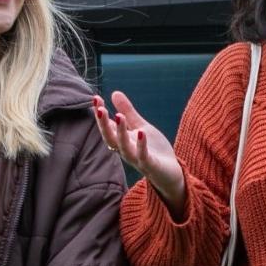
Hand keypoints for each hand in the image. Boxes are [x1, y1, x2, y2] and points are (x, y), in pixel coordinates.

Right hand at [92, 92, 186, 216]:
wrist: (169, 173)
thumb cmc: (153, 149)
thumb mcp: (140, 127)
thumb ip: (128, 112)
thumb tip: (114, 93)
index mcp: (122, 140)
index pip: (107, 127)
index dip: (100, 114)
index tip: (95, 98)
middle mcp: (126, 150)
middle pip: (110, 138)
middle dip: (104, 124)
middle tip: (100, 108)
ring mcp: (137, 159)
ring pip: (124, 147)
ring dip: (120, 133)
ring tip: (119, 116)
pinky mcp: (150, 166)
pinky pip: (143, 156)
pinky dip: (141, 146)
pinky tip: (142, 132)